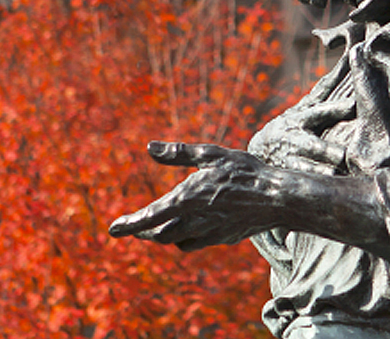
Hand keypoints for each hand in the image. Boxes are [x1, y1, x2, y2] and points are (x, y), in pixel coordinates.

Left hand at [108, 142, 283, 250]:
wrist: (277, 198)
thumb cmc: (245, 172)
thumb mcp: (211, 154)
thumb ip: (178, 153)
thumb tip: (149, 147)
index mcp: (188, 198)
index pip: (151, 216)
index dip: (130, 224)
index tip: (112, 230)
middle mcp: (195, 220)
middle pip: (160, 235)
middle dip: (145, 232)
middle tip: (134, 228)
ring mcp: (209, 233)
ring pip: (177, 242)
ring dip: (164, 236)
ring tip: (157, 228)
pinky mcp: (222, 238)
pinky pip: (196, 243)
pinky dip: (185, 238)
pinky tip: (188, 228)